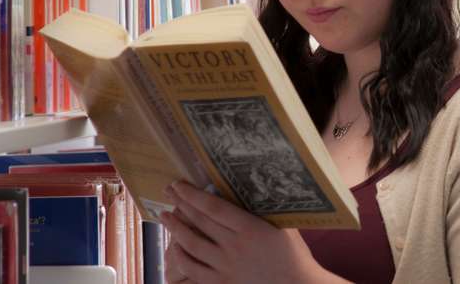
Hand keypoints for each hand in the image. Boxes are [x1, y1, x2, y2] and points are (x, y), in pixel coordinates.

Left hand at [160, 181, 336, 283]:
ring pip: (191, 245)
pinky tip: (175, 248)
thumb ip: (264, 208)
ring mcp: (226, 267)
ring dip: (175, 229)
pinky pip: (193, 271)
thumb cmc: (293, 253)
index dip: (193, 194)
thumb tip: (249, 187)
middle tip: (167, 192)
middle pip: (200, 222)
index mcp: (250, 228)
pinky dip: (181, 258)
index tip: (179, 185)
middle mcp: (234, 246)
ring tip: (165, 216)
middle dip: (180, 204)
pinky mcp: (222, 283)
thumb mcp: (283, 224)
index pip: (213, 207)